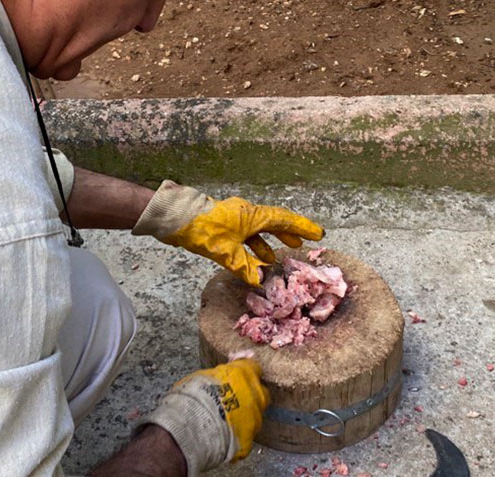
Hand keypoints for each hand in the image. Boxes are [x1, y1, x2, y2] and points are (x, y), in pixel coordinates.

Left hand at [132, 181, 324, 285]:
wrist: (175, 218)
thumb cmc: (203, 230)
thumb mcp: (227, 253)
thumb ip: (245, 268)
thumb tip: (261, 282)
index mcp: (252, 215)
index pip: (284, 220)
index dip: (302, 228)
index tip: (318, 234)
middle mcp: (246, 213)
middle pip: (273, 223)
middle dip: (288, 234)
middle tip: (302, 244)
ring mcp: (234, 218)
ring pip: (258, 230)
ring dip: (269, 243)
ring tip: (278, 256)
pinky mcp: (223, 226)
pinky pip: (245, 235)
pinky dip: (251, 247)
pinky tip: (251, 261)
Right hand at [139, 358, 269, 472]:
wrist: (191, 426)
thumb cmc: (191, 397)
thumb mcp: (202, 376)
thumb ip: (218, 377)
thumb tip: (217, 379)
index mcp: (242, 374)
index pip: (253, 366)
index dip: (245, 370)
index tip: (237, 371)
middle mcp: (254, 395)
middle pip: (260, 393)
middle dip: (250, 395)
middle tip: (234, 398)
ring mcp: (254, 419)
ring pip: (255, 416)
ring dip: (244, 417)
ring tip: (225, 421)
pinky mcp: (248, 440)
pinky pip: (245, 437)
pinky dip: (236, 437)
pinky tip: (223, 437)